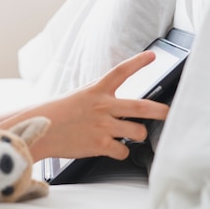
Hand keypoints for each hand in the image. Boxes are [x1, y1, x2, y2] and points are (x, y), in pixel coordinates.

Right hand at [0, 51, 169, 160]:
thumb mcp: (80, 96)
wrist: (39, 129)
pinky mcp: (99, 145)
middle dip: (161, 111)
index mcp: (96, 90)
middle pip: (142, 107)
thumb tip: (122, 104)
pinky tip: (111, 148)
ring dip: (139, 135)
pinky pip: (123, 151)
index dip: (138, 62)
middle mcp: (102, 106)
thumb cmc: (59, 113)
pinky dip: (120, 152)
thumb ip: (101, 96)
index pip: (121, 72)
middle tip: (170, 113)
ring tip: (132, 135)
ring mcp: (102, 126)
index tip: (152, 56)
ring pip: (138, 132)